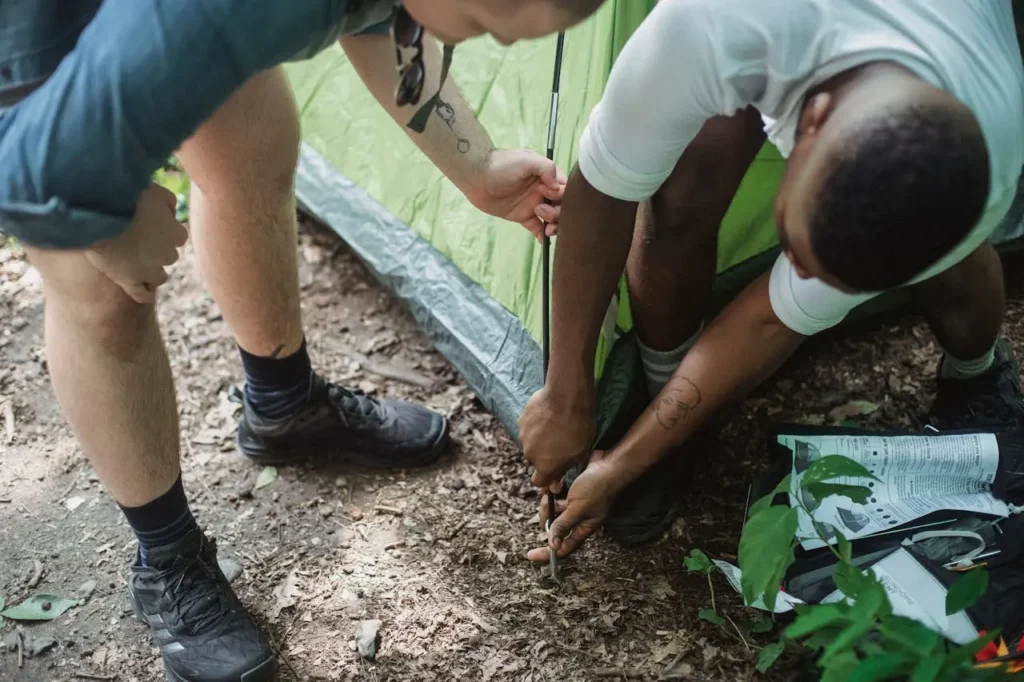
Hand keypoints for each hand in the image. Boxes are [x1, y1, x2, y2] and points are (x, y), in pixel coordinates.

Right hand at [85, 184, 188, 303]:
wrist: (99, 210)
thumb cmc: (128, 195)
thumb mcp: (156, 190)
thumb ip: (169, 202)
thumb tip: (172, 211)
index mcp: (175, 233)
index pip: (179, 237)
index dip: (166, 232)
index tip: (154, 226)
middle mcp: (166, 254)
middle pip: (169, 257)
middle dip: (158, 250)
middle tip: (141, 242)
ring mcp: (147, 270)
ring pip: (159, 277)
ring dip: (153, 271)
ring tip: (139, 265)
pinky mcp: (127, 280)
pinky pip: (141, 294)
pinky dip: (145, 295)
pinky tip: (146, 295)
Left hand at [465, 149, 566, 241]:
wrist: (476, 176)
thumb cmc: (501, 164)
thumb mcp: (526, 160)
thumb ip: (546, 168)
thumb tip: (558, 185)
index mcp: (546, 176)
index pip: (565, 188)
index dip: (561, 194)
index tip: (546, 193)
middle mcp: (542, 190)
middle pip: (562, 206)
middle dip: (558, 213)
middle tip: (541, 211)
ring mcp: (533, 204)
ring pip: (552, 218)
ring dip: (554, 225)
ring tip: (546, 228)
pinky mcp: (522, 216)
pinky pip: (537, 228)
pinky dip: (542, 236)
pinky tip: (544, 241)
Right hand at [520, 385, 595, 491]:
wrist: (566, 397)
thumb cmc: (579, 427)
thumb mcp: (579, 453)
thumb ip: (563, 469)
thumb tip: (553, 485)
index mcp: (545, 466)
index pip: (538, 482)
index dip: (546, 478)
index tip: (554, 470)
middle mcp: (530, 454)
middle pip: (536, 460)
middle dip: (544, 455)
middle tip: (559, 441)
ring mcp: (524, 436)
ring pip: (531, 443)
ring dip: (540, 439)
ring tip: (555, 425)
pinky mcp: (521, 420)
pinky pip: (528, 428)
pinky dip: (536, 425)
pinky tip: (548, 415)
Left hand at [526, 452, 621, 561]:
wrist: (607, 465)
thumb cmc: (597, 488)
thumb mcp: (578, 508)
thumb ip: (563, 525)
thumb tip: (553, 546)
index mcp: (582, 528)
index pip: (563, 548)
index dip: (547, 553)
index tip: (531, 555)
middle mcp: (578, 520)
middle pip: (554, 528)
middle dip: (546, 518)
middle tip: (546, 505)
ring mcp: (574, 508)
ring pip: (553, 513)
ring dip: (548, 504)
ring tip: (551, 493)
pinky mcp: (572, 496)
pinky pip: (555, 500)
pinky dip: (551, 494)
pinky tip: (554, 486)